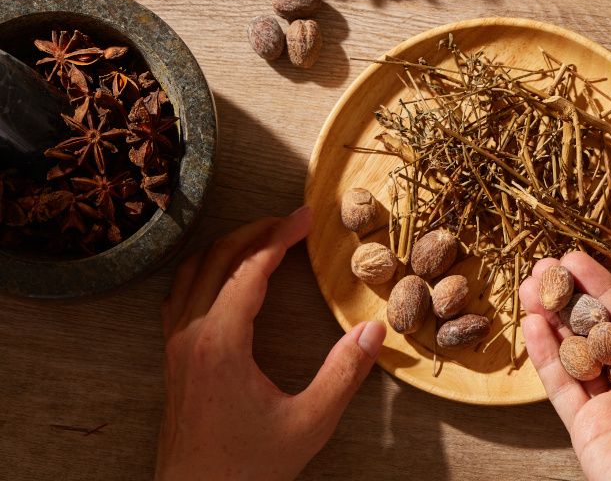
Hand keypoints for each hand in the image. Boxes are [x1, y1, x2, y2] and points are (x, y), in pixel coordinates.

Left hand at [157, 206, 384, 480]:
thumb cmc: (248, 467)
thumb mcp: (309, 422)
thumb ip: (344, 373)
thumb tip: (375, 330)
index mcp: (221, 342)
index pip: (249, 268)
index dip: (280, 236)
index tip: (306, 217)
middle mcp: (191, 334)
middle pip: (217, 258)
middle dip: (256, 231)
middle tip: (291, 220)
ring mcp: (175, 345)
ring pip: (192, 271)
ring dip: (228, 246)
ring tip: (263, 238)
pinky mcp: (172, 358)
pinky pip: (180, 294)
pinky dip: (205, 269)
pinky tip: (226, 276)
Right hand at [519, 252, 610, 480]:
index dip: (601, 287)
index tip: (575, 261)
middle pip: (595, 330)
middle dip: (569, 298)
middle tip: (543, 269)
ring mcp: (610, 405)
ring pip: (573, 352)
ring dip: (550, 319)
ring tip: (528, 289)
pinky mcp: (585, 429)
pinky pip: (561, 385)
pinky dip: (544, 354)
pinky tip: (533, 325)